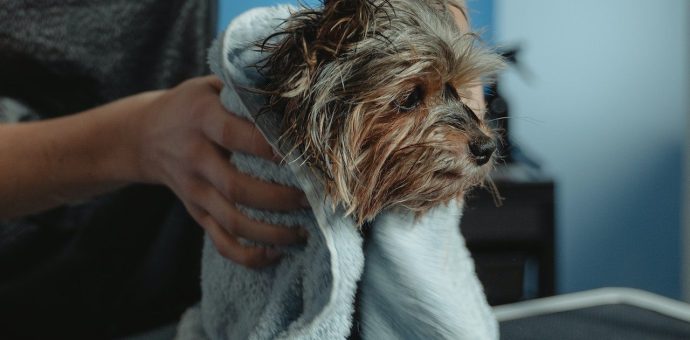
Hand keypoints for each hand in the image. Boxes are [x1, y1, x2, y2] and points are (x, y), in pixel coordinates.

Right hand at [135, 76, 307, 266]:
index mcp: (201, 119)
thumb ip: (245, 90)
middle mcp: (195, 157)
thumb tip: (296, 94)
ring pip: (231, 221)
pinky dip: (247, 255)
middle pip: (236, 187)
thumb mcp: (210, 86)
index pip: (234, 135)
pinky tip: (275, 254)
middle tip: (312, 199)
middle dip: (279, 198)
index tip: (301, 155)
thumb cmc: (191, 106)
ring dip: (270, 232)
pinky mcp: (195, 212)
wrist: (143, 135)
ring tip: (303, 233)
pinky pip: (220, 241)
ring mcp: (194, 190)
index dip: (267, 147)